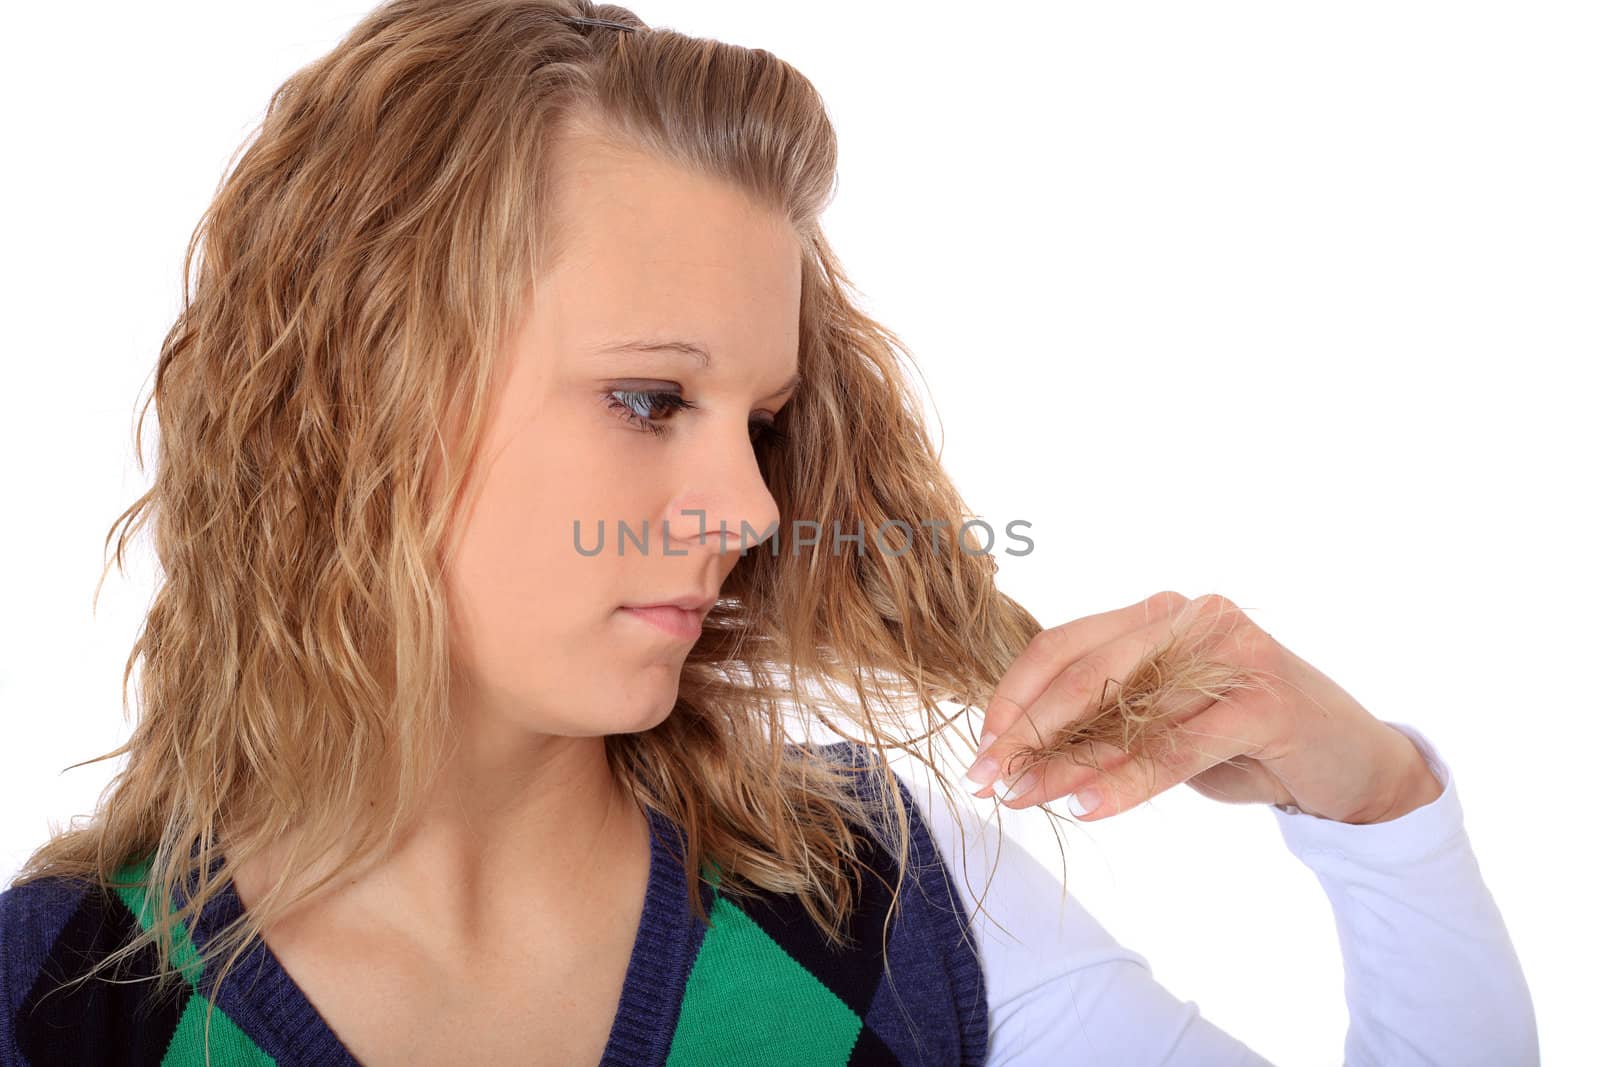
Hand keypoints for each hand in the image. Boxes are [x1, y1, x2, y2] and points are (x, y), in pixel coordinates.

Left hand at [962, 592, 1442, 824]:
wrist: (1349, 764)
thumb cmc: (1242, 743)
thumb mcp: (1161, 724)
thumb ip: (1102, 722)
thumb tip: (1012, 754)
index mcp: (1156, 615)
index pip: (1063, 647)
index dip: (1014, 699)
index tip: (981, 751)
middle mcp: (1190, 618)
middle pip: (1083, 671)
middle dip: (1026, 730)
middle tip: (988, 780)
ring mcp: (1229, 651)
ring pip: (1125, 711)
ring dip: (1065, 762)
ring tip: (1024, 798)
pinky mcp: (1263, 698)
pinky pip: (1176, 745)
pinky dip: (1126, 781)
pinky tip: (1085, 807)